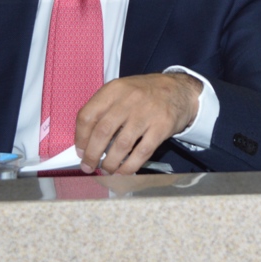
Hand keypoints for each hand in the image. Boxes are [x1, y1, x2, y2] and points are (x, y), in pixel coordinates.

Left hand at [74, 72, 202, 174]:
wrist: (180, 89)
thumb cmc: (145, 93)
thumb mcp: (122, 92)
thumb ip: (104, 111)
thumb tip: (87, 143)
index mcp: (114, 90)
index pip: (88, 115)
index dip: (80, 138)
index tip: (81, 151)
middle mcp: (129, 100)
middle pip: (102, 132)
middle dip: (92, 155)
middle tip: (89, 166)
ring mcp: (147, 113)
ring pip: (121, 145)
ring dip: (110, 163)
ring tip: (107, 169)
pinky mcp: (162, 127)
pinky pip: (142, 152)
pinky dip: (130, 166)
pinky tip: (124, 171)